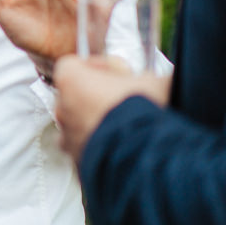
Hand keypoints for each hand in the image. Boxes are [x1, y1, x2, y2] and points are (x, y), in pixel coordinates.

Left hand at [54, 54, 171, 161]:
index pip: (74, 64)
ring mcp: (68, 136)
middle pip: (75, 95)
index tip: (117, 73)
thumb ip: (150, 77)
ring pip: (80, 124)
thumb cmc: (142, 113)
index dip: (98, 66)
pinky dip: (102, 146)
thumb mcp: (154, 82)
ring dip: (99, 122)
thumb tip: (163, 79)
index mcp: (71, 80)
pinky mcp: (78, 160)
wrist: (144, 154)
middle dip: (98, 96)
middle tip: (123, 99)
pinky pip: (88, 149)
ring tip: (127, 124)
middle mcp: (62, 107)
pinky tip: (125, 145)